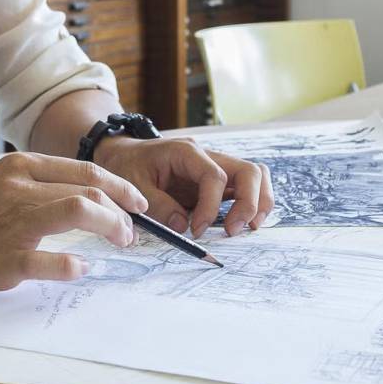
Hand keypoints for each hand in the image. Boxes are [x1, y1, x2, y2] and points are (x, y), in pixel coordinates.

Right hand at [0, 152, 148, 293]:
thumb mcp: (2, 182)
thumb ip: (41, 183)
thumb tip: (93, 194)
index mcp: (21, 166)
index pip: (86, 169)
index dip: (120, 187)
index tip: (138, 203)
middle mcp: (19, 189)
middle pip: (90, 189)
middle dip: (121, 212)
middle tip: (130, 231)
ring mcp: (12, 223)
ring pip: (80, 211)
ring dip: (111, 228)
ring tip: (119, 243)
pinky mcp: (6, 259)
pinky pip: (54, 261)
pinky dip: (76, 265)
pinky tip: (81, 268)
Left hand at [92, 135, 273, 238]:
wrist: (124, 155)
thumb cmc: (128, 166)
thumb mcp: (133, 185)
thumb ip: (157, 205)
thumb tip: (183, 225)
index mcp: (186, 152)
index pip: (214, 176)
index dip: (210, 207)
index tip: (196, 231)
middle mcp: (208, 156)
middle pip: (249, 171)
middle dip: (249, 203)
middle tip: (232, 231)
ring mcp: (216, 168)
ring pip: (255, 176)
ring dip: (258, 203)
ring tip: (247, 228)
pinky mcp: (217, 181)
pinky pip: (246, 187)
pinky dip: (252, 204)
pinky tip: (242, 224)